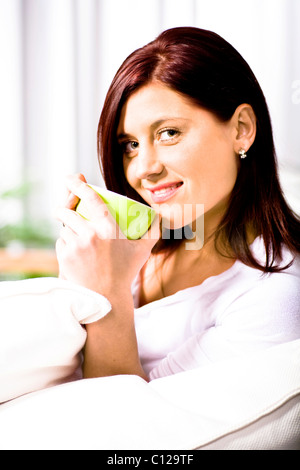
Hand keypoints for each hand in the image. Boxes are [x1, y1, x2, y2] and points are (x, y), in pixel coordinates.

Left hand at [55, 175, 158, 297]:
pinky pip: (60, 242)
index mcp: (109, 228)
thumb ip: (154, 231)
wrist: (106, 298)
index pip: (91, 199)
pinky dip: (64, 244)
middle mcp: (90, 234)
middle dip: (62, 208)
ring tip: (75, 236)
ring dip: (66, 229)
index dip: (79, 185)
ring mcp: (76, 246)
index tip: (71, 178)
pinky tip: (73, 251)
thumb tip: (161, 215)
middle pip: (67, 212)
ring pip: (64, 229)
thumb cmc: (125, 272)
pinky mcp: (65, 256)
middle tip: (63, 209)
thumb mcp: (143, 250)